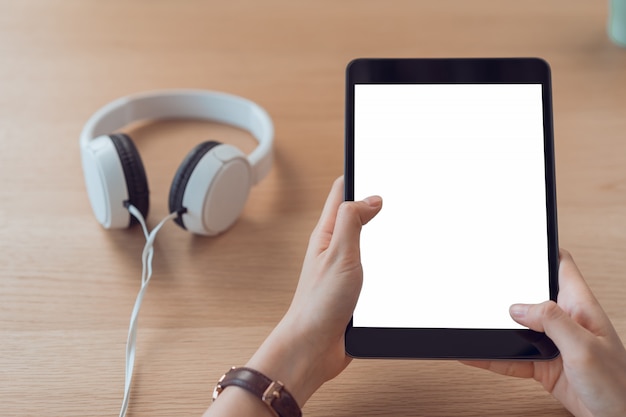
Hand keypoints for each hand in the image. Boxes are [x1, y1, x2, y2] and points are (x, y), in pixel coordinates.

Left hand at [243, 176, 381, 404]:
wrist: (313, 348)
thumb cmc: (319, 305)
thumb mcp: (340, 254)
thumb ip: (353, 221)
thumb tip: (371, 197)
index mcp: (328, 233)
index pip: (342, 192)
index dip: (358, 172)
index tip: (375, 158)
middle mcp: (335, 246)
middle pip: (354, 211)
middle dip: (371, 196)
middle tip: (392, 182)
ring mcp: (344, 267)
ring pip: (364, 237)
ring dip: (378, 225)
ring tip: (393, 211)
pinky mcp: (353, 287)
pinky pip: (370, 262)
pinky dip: (382, 253)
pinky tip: (392, 255)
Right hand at [463, 250, 625, 416]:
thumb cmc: (619, 386)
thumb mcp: (584, 348)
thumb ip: (552, 322)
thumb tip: (518, 307)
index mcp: (580, 307)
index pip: (562, 267)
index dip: (543, 250)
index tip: (520, 241)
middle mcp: (566, 322)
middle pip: (531, 295)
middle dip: (508, 289)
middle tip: (483, 281)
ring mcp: (554, 344)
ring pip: (517, 328)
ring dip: (496, 326)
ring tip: (472, 322)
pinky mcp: (544, 366)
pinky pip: (513, 358)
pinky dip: (493, 357)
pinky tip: (475, 355)